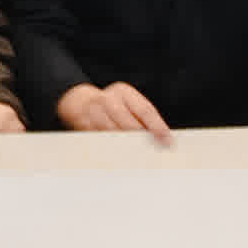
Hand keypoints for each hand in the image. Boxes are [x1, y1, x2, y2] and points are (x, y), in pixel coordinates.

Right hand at [56, 81, 172, 143]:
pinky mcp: (82, 122)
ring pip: (111, 130)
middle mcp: (108, 99)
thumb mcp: (127, 104)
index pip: (144, 110)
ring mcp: (93, 110)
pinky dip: (109, 146)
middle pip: (127, 120)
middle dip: (139, 137)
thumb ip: (142, 117)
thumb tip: (161, 138)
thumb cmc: (112, 106)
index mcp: (124, 92)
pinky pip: (98, 137)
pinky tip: (118, 154)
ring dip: (124, 144)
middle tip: (151, 151)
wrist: (79, 101)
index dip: (157, 126)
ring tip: (136, 156)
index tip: (167, 141)